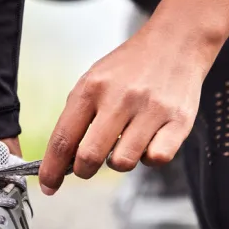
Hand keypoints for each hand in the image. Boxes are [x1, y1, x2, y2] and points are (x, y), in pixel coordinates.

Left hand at [38, 23, 216, 194]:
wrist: (177, 42)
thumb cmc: (131, 67)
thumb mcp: (95, 80)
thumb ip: (78, 116)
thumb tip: (62, 161)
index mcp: (92, 87)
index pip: (63, 139)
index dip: (52, 170)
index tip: (49, 186)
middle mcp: (121, 98)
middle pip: (89, 157)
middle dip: (83, 170)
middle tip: (88, 166)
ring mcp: (151, 109)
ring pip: (123, 162)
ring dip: (119, 160)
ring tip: (126, 141)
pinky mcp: (179, 121)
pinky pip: (156, 160)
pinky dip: (150, 157)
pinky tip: (150, 140)